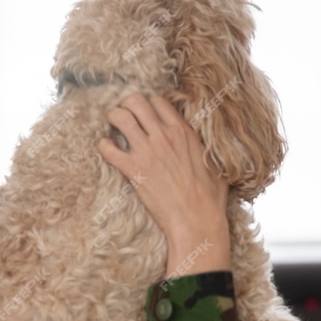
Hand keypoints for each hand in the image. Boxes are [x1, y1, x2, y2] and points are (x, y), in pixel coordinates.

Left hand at [97, 94, 230, 277]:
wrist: (197, 220)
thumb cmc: (209, 198)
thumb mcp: (216, 164)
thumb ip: (206, 148)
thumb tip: (211, 146)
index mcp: (184, 132)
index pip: (158, 100)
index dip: (148, 105)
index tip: (145, 115)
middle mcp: (164, 136)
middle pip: (136, 101)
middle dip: (126, 105)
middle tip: (125, 117)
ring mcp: (148, 151)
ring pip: (120, 117)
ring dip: (113, 119)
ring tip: (113, 128)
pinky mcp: (134, 170)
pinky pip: (108, 148)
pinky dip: (103, 147)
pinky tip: (107, 150)